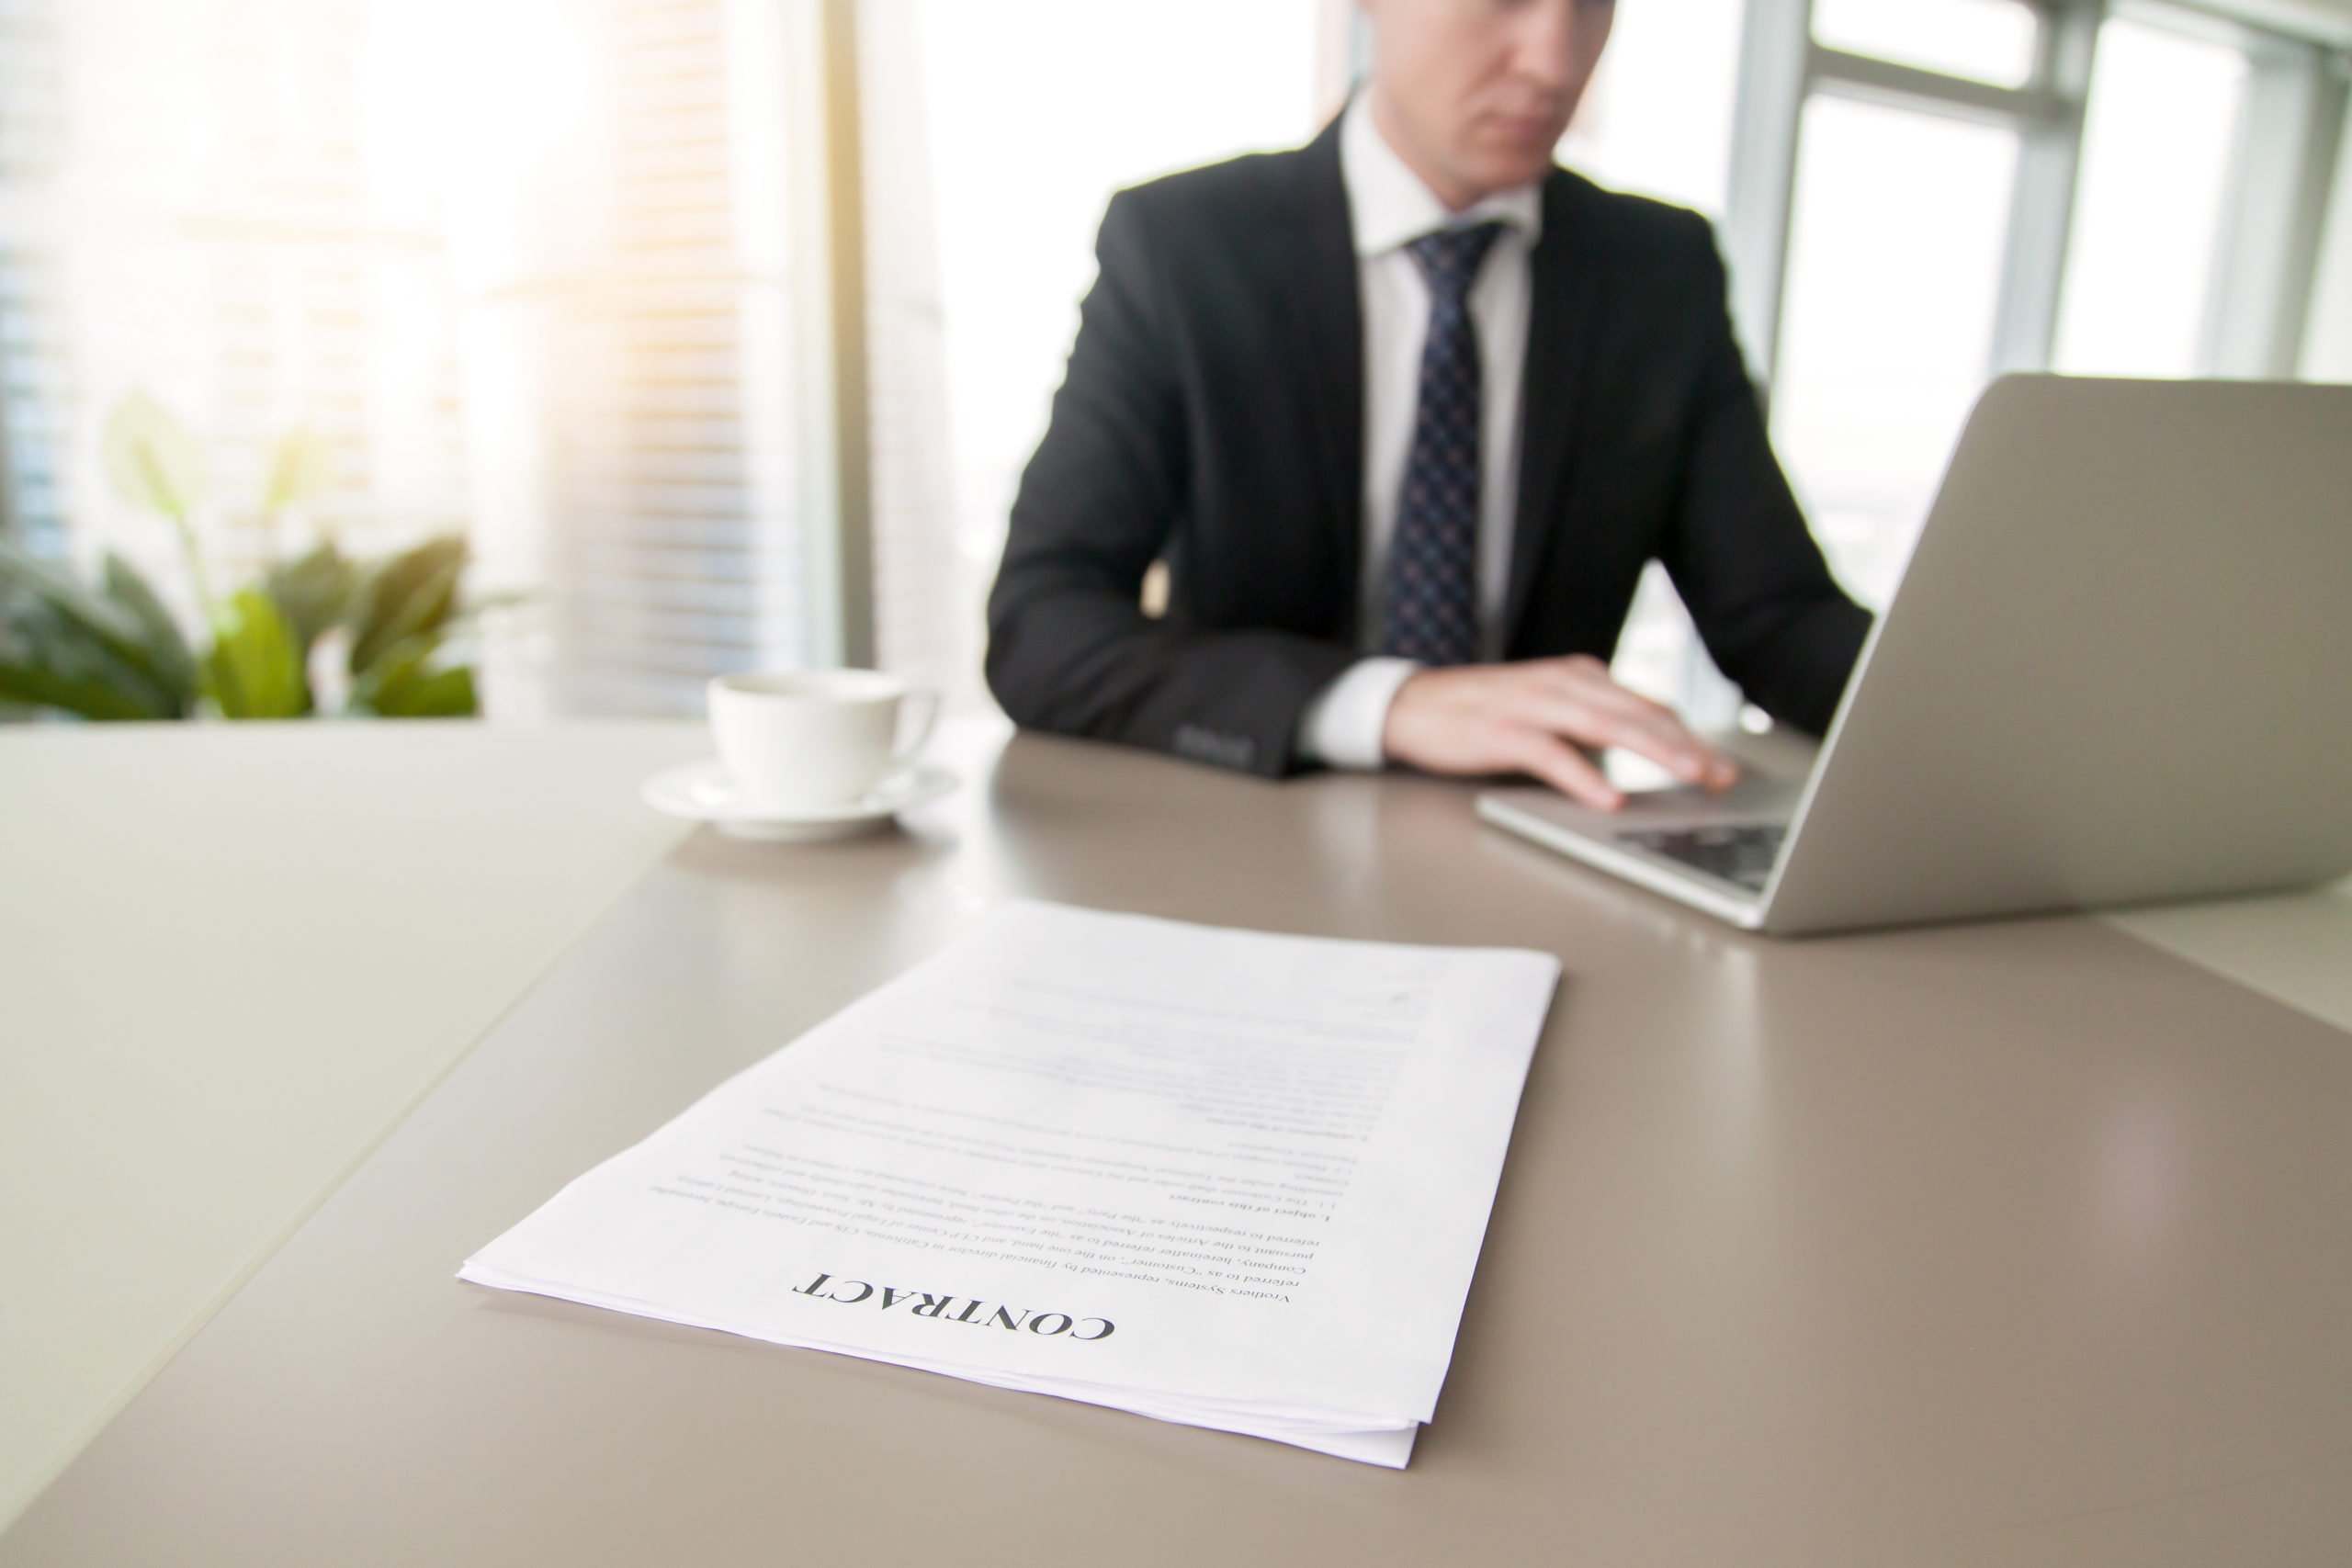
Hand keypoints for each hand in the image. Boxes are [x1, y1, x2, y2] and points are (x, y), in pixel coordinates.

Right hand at [1381, 654, 1738, 810]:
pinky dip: (1583, 776)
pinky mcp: (1503, 731)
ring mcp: (1533, 705)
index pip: (1646, 705)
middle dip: (1685, 744)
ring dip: (1653, 751)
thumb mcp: (1548, 707)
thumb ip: (1591, 720)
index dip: (1687, 734)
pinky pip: (1552, 755)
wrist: (1414, 705)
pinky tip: (1607, 797)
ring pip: (1607, 725)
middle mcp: (1563, 683)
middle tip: (1720, 772)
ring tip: (1687, 774)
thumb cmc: (1483, 711)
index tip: (1720, 763)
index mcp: (1579, 676)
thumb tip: (1643, 746)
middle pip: (1638, 712)